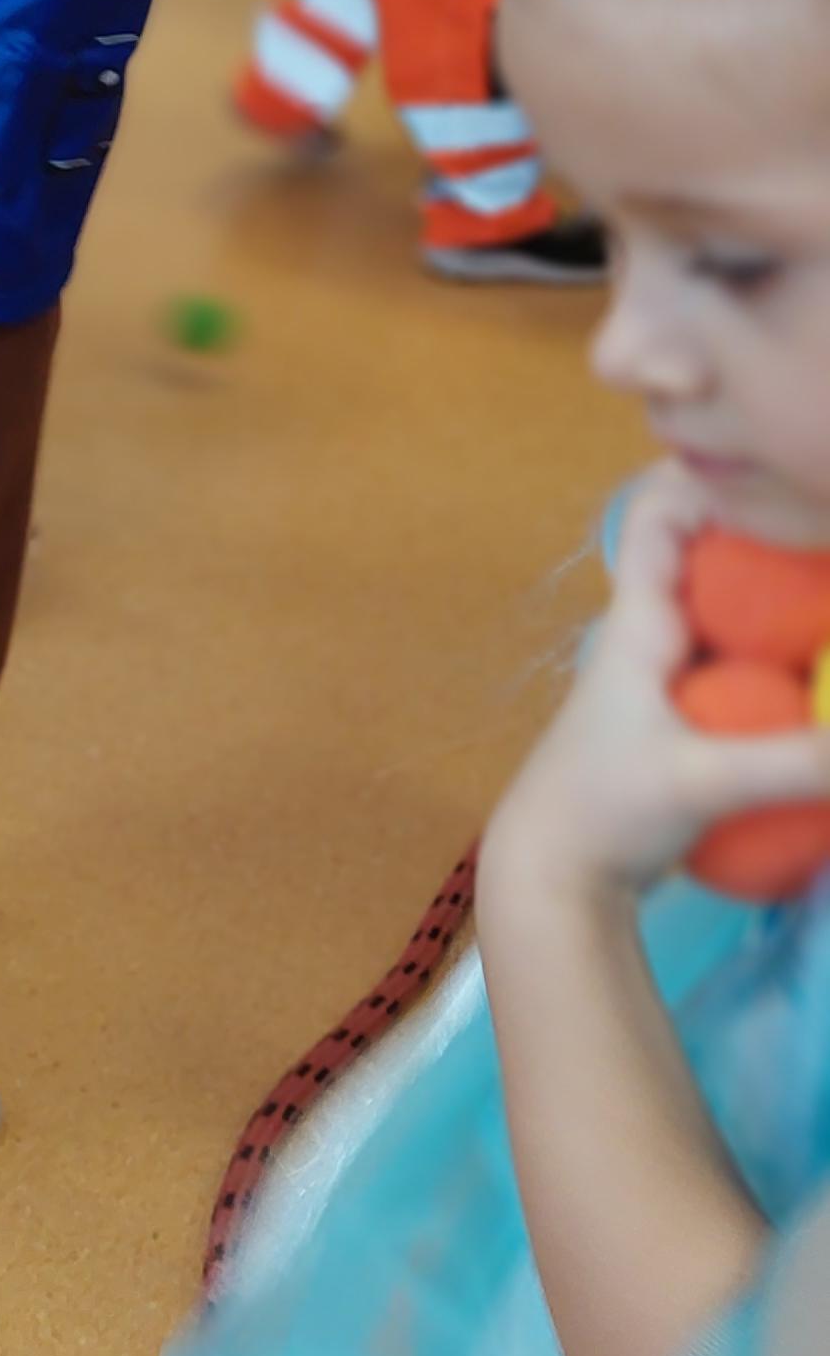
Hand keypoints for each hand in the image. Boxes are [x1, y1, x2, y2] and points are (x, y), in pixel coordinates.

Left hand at [482, 468, 829, 913]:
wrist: (554, 879)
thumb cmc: (605, 813)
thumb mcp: (705, 782)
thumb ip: (798, 762)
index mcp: (638, 621)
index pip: (659, 513)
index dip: (710, 476)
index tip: (783, 476)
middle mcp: (650, 633)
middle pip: (713, 555)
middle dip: (774, 541)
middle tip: (827, 545)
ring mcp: (666, 676)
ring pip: (729, 609)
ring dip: (780, 599)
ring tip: (827, 600)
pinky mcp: (684, 718)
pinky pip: (739, 661)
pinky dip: (778, 653)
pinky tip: (818, 668)